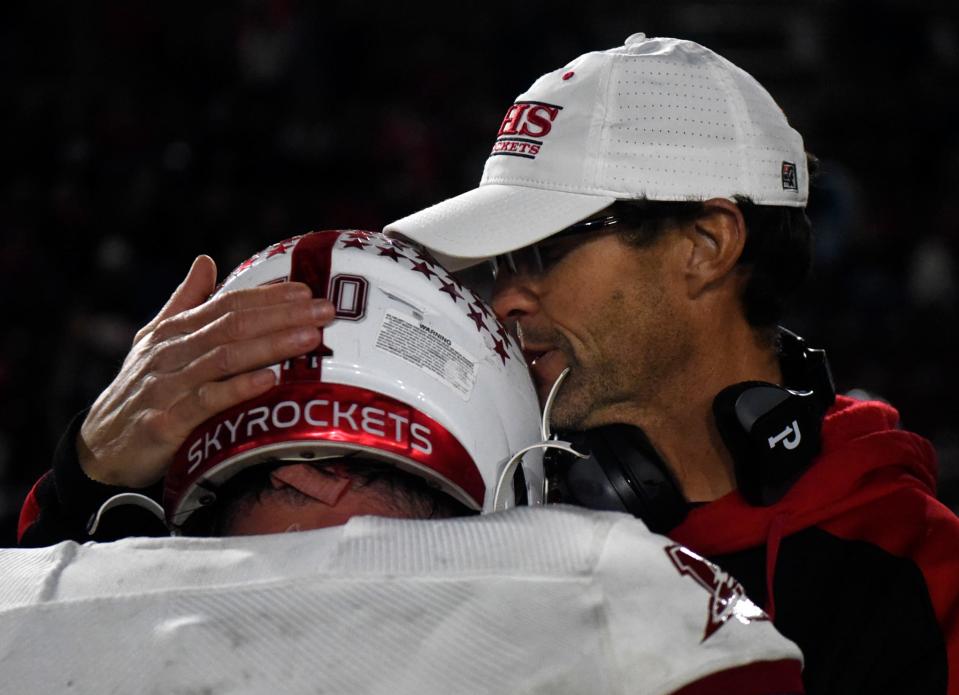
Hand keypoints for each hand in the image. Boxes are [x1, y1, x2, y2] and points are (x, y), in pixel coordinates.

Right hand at [77, 255, 332, 487]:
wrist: (99, 446)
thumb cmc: (138, 389)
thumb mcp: (154, 341)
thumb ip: (184, 302)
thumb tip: (206, 261)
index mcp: (173, 331)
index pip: (227, 304)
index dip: (268, 297)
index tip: (306, 291)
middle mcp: (171, 352)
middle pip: (233, 326)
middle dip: (283, 316)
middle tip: (325, 311)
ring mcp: (168, 386)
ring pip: (225, 358)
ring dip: (272, 346)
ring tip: (310, 338)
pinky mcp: (166, 422)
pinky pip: (208, 401)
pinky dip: (240, 388)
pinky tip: (271, 379)